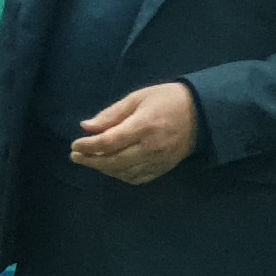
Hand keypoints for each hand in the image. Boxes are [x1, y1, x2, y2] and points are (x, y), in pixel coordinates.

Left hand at [71, 82, 201, 184]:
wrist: (201, 113)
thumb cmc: (166, 100)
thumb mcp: (137, 98)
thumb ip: (111, 114)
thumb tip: (86, 127)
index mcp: (143, 126)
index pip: (109, 142)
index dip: (88, 146)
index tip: (74, 144)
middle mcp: (150, 147)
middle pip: (113, 161)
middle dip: (91, 161)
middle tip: (75, 156)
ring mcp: (158, 161)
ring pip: (124, 172)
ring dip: (104, 169)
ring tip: (90, 160)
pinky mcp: (164, 168)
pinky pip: (137, 178)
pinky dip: (121, 176)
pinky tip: (111, 168)